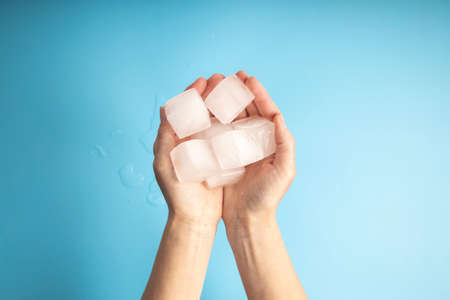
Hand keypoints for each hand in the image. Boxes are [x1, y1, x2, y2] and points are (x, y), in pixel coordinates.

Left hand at [153, 75, 225, 225]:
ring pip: (219, 120)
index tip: (203, 81)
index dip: (194, 93)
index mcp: (178, 138)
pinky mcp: (224, 158)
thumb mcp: (164, 162)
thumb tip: (164, 107)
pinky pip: (230, 136)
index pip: (185, 109)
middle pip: (204, 110)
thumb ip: (164, 135)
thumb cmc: (176, 193)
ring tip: (236, 90)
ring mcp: (210, 149)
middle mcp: (194, 141)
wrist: (194, 218)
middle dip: (213, 93)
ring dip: (226, 104)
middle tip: (223, 79)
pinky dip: (236, 123)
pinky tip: (244, 114)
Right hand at [222, 71, 295, 227]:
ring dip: (226, 102)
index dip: (259, 94)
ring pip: (233, 119)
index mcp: (272, 142)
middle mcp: (256, 142)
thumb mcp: (284, 171)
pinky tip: (206, 109)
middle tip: (231, 76)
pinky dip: (214, 120)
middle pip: (249, 111)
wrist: (247, 219)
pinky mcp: (224, 156)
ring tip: (217, 87)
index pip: (267, 112)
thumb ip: (286, 144)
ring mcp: (239, 148)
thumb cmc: (268, 197)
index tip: (249, 79)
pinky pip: (219, 133)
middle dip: (241, 92)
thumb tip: (279, 117)